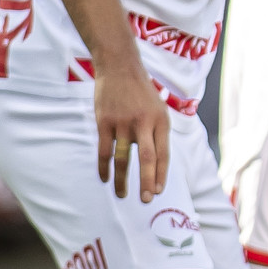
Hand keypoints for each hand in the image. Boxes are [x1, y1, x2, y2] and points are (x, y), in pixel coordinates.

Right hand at [95, 65, 168, 199]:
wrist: (120, 68)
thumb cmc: (142, 93)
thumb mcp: (159, 109)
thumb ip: (158, 133)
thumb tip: (156, 163)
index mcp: (161, 121)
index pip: (163, 153)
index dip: (161, 174)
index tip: (158, 191)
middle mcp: (144, 123)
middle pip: (147, 158)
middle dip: (147, 181)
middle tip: (146, 199)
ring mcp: (123, 123)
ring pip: (122, 158)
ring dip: (122, 179)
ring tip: (122, 195)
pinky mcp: (104, 122)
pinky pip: (104, 150)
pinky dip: (104, 167)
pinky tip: (105, 179)